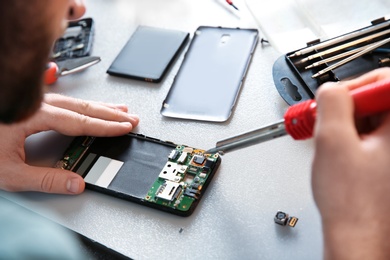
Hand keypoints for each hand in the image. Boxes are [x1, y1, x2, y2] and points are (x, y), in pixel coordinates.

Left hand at [0, 94, 138, 194]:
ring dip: (100, 107)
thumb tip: (75, 184)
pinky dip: (84, 106)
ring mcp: (35, 102)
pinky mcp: (31, 105)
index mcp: (35, 116)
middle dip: (110, 113)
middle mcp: (37, 105)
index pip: (81, 121)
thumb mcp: (9, 172)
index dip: (107, 126)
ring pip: (76, 102)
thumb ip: (45, 180)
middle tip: (130, 118)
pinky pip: (66, 102)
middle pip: (83, 107)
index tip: (125, 127)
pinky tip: (88, 107)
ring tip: (119, 109)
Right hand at [312, 68, 389, 258]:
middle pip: (380, 101)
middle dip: (349, 108)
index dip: (357, 86)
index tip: (337, 99)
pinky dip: (354, 140)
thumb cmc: (353, 204)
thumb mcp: (332, 142)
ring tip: (333, 145)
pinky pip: (375, 139)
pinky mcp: (389, 165)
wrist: (359, 239)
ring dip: (349, 126)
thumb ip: (332, 103)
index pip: (386, 82)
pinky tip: (341, 155)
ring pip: (375, 121)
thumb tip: (331, 89)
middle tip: (328, 122)